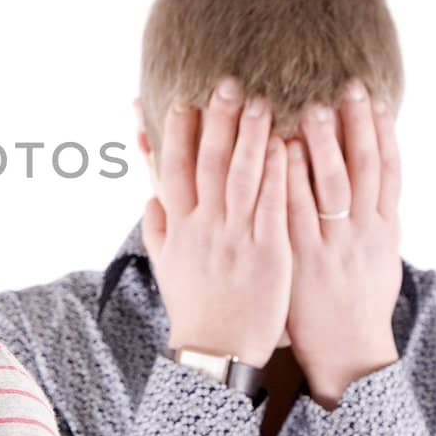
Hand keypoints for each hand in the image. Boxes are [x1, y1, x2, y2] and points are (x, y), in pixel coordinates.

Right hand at [138, 75, 291, 366]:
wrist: (218, 352)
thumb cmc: (195, 307)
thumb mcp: (166, 265)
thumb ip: (158, 227)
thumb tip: (149, 194)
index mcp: (178, 227)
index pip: (173, 170)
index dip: (177, 134)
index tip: (184, 100)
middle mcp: (204, 228)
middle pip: (208, 164)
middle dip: (217, 121)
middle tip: (227, 83)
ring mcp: (237, 238)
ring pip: (242, 177)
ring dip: (250, 136)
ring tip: (260, 101)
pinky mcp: (270, 252)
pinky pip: (273, 205)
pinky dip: (278, 173)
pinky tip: (287, 145)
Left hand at [285, 78, 403, 408]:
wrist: (348, 351)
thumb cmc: (360, 300)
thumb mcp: (380, 256)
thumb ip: (374, 216)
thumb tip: (372, 176)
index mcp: (385, 228)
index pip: (388, 170)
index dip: (382, 133)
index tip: (374, 98)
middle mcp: (363, 233)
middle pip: (363, 170)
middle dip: (354, 128)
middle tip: (343, 90)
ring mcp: (333, 245)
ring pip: (331, 186)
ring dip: (321, 146)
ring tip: (311, 108)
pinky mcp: (303, 259)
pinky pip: (295, 213)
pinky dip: (289, 180)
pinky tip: (278, 152)